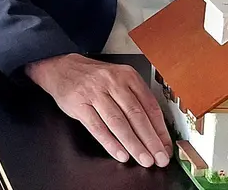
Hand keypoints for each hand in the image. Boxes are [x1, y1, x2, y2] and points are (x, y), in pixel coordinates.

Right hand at [25, 53, 172, 167]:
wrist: (61, 68)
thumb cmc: (94, 78)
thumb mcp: (118, 80)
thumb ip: (136, 99)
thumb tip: (155, 131)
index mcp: (127, 76)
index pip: (150, 106)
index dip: (160, 130)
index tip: (166, 147)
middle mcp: (112, 82)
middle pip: (136, 115)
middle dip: (150, 140)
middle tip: (159, 158)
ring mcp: (94, 93)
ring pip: (118, 122)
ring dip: (133, 144)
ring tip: (144, 159)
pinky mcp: (79, 104)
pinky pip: (97, 127)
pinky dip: (110, 143)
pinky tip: (120, 154)